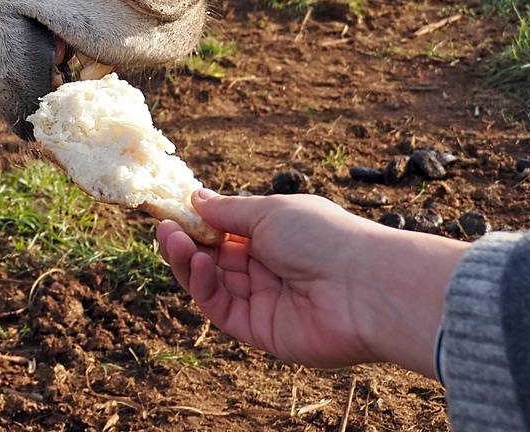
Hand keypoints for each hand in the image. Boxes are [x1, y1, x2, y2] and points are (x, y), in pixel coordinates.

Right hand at [156, 190, 468, 376]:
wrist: (365, 287)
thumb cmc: (324, 237)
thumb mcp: (269, 211)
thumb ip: (227, 210)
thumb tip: (194, 197)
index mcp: (274, 237)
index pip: (225, 232)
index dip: (197, 223)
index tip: (170, 211)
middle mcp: (267, 269)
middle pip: (213, 259)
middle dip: (186, 242)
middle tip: (163, 227)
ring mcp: (264, 301)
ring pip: (211, 283)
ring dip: (187, 262)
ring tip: (173, 240)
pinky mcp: (261, 331)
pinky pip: (222, 309)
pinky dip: (203, 287)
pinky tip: (198, 264)